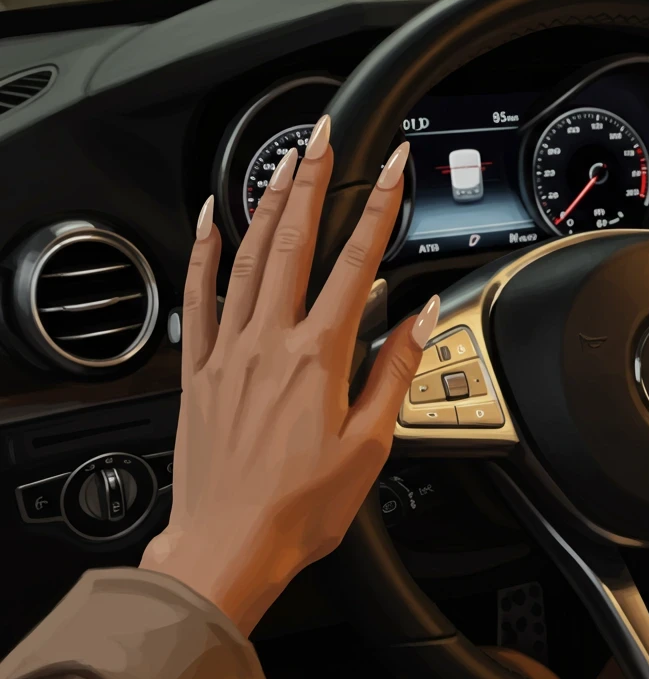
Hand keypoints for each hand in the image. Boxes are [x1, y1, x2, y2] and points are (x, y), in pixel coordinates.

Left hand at [140, 116, 439, 634]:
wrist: (229, 545)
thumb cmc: (301, 507)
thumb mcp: (370, 445)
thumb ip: (394, 372)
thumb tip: (419, 318)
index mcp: (319, 358)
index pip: (357, 263)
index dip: (381, 208)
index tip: (396, 168)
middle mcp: (270, 342)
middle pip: (295, 241)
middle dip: (315, 179)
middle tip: (327, 133)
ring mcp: (229, 351)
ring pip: (248, 256)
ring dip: (268, 201)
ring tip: (285, 158)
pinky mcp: (199, 369)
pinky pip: (200, 295)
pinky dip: (205, 251)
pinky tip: (213, 218)